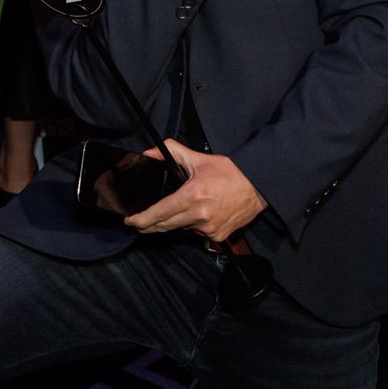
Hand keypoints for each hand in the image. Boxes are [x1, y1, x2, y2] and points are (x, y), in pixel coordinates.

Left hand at [124, 140, 267, 243]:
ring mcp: (209, 229)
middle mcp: (200, 216)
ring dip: (175, 222)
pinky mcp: (218, 236)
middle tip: (138, 223)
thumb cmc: (229, 172)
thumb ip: (171, 152)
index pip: (160, 212)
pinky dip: (193, 225)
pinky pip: (197, 233)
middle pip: (165, 226)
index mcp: (193, 196)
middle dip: (149, 225)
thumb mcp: (199, 158)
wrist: (257, 187)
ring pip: (181, 228)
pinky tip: (199, 213)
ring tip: (179, 209)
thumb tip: (148, 152)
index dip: (142, 219)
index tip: (129, 221)